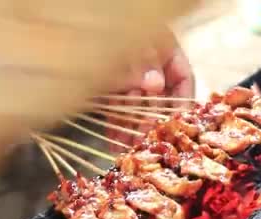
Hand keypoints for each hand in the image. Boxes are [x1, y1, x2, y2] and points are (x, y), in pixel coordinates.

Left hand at [105, 29, 193, 149]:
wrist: (77, 34)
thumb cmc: (108, 29)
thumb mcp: (130, 46)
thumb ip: (141, 65)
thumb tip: (155, 84)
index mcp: (164, 50)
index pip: (183, 78)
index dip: (182, 102)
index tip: (177, 123)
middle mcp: (152, 66)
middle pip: (160, 97)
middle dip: (152, 121)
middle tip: (146, 138)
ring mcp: (132, 77)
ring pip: (139, 107)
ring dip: (133, 127)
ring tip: (127, 146)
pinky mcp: (112, 87)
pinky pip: (119, 108)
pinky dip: (117, 123)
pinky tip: (113, 138)